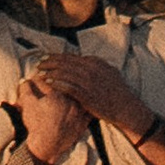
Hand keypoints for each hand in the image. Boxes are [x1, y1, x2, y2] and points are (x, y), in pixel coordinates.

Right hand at [16, 73, 87, 164]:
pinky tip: (87, 103)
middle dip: (65, 82)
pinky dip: (89, 106)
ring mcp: (79, 113)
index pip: (55, 79)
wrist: (45, 146)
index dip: (48, 77)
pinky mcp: (83, 123)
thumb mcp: (27, 104)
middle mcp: (71, 101)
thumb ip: (25, 89)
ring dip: (81, 92)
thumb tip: (24, 79)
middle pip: (71, 86)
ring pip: (84, 96)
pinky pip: (90, 112)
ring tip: (78, 89)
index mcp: (58, 94)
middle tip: (60, 82)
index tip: (45, 76)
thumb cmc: (36, 125)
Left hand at [30, 50, 150, 139]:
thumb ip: (96, 65)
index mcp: (95, 63)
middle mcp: (91, 70)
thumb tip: (85, 61)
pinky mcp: (86, 95)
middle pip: (65, 63)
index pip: (71, 57)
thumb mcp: (110, 72)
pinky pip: (68, 86)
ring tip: (40, 73)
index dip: (57, 57)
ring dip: (50, 72)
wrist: (126, 107)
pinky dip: (58, 83)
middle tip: (39, 63)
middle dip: (50, 62)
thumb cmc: (118, 91)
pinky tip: (49, 82)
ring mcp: (88, 82)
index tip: (47, 58)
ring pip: (65, 73)